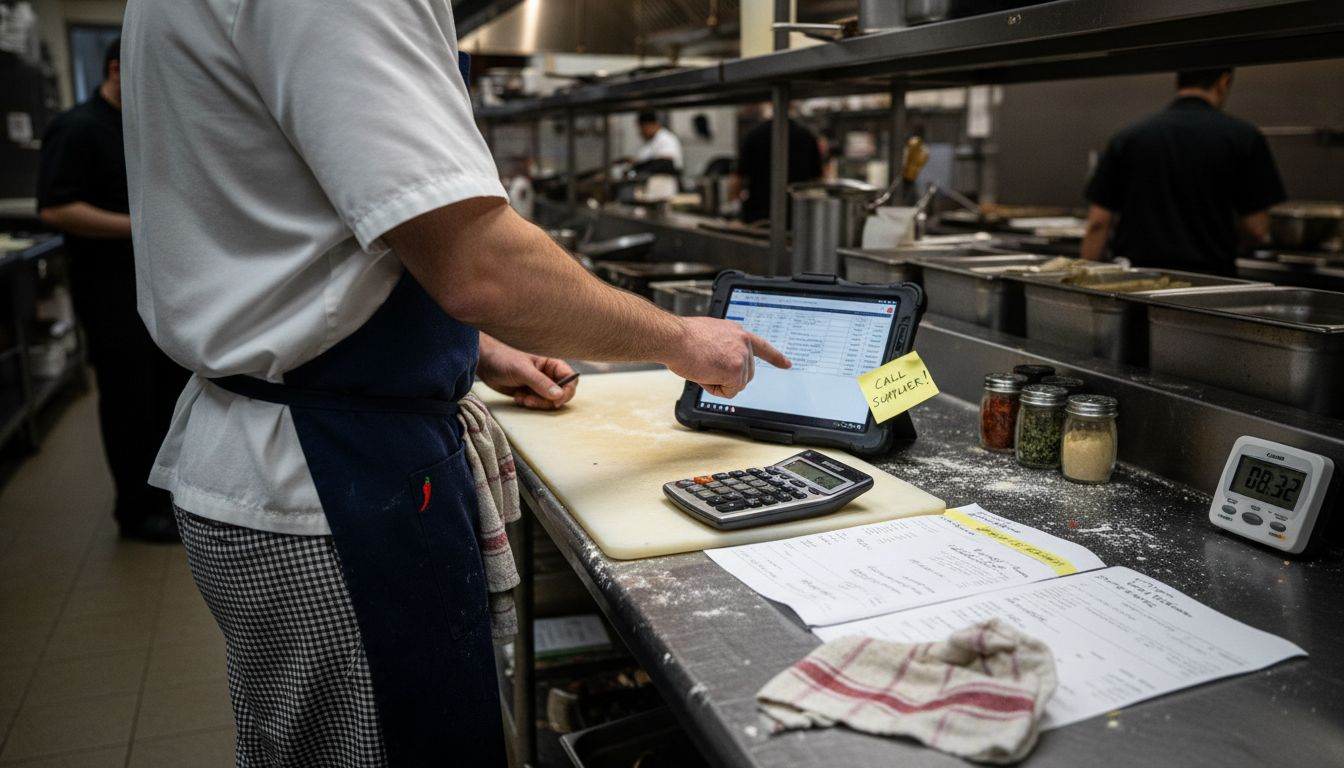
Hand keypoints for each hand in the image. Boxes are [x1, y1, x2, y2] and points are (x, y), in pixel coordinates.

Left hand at [478, 334, 577, 409]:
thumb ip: (541, 382)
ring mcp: (539, 385)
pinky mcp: (529, 392)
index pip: (570, 379)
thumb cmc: (503, 358)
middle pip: (560, 394)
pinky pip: (537, 404)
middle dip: (547, 401)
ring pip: (548, 401)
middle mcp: (548, 375)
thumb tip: (559, 395)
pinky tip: (517, 397)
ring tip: (521, 398)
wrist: (484, 362)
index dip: (567, 392)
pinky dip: (529, 404)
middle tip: (531, 401)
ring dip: (536, 404)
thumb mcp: (522, 370)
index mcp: (552, 364)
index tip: (556, 401)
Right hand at [664, 317, 790, 397]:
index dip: (775, 357)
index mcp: (737, 332)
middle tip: (707, 367)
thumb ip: (723, 347)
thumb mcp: (710, 336)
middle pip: (746, 374)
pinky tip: (704, 373)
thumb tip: (722, 364)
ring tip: (702, 367)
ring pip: (736, 385)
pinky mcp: (735, 370)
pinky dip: (714, 388)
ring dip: (718, 382)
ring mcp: (741, 356)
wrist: (674, 338)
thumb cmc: (683, 338)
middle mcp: (743, 342)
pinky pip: (729, 392)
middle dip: (728, 378)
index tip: (787, 364)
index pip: (762, 346)